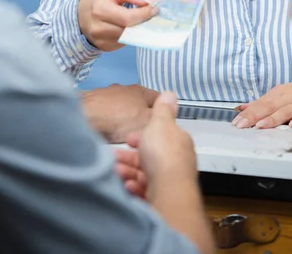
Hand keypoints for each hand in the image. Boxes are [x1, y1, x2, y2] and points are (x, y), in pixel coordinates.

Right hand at [78, 0, 157, 50]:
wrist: (80, 15)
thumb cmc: (99, 0)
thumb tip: (147, 2)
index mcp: (100, 10)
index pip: (127, 18)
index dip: (144, 14)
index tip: (155, 9)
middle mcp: (99, 28)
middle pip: (129, 30)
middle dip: (143, 22)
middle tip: (152, 15)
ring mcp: (101, 41)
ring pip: (129, 38)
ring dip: (138, 29)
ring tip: (140, 20)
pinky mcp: (105, 48)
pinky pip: (124, 43)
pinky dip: (130, 35)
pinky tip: (128, 28)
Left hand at [81, 83, 158, 142]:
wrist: (84, 116)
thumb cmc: (120, 119)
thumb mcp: (148, 121)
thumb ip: (160, 114)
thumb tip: (169, 106)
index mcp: (141, 90)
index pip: (159, 99)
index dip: (163, 114)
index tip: (160, 129)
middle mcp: (125, 88)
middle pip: (139, 105)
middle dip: (141, 119)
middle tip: (141, 136)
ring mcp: (107, 94)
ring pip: (122, 111)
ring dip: (122, 122)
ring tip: (120, 138)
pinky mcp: (91, 102)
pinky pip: (105, 115)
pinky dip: (107, 123)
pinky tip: (104, 133)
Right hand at [117, 92, 214, 253]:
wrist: (168, 191)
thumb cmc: (163, 154)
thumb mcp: (160, 123)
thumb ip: (163, 109)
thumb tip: (170, 93)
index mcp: (178, 142)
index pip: (160, 136)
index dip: (142, 135)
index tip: (128, 139)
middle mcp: (176, 161)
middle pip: (150, 156)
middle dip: (130, 156)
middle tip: (114, 157)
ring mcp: (170, 181)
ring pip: (145, 174)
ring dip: (128, 171)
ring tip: (116, 171)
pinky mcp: (162, 199)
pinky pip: (145, 191)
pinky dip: (134, 187)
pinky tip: (127, 185)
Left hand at [232, 82, 291, 128]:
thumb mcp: (276, 96)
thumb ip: (259, 103)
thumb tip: (241, 108)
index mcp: (276, 94)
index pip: (259, 104)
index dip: (248, 113)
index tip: (237, 122)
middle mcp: (286, 97)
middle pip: (269, 106)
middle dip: (255, 116)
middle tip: (243, 125)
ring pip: (285, 111)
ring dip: (273, 118)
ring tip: (261, 125)